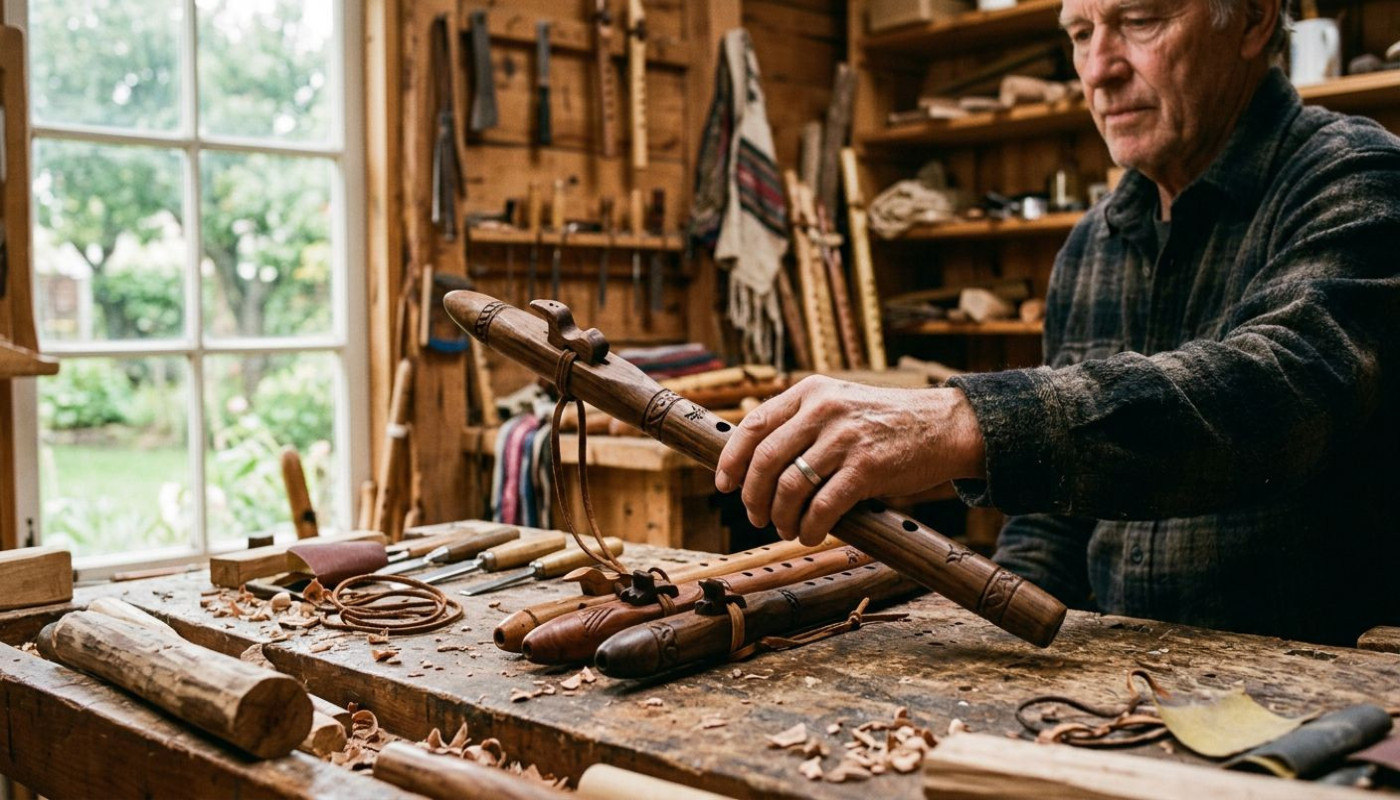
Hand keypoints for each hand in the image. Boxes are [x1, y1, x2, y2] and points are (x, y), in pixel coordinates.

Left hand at [714, 376, 986, 544]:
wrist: (944, 424)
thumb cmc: (887, 422)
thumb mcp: (839, 404)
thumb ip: (802, 423)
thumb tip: (756, 463)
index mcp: (810, 392)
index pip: (753, 425)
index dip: (732, 460)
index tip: (724, 484)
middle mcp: (822, 410)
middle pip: (764, 460)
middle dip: (752, 496)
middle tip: (755, 517)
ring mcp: (844, 438)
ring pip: (789, 486)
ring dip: (781, 517)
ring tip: (787, 529)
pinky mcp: (866, 467)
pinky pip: (822, 506)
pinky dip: (810, 527)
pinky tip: (812, 534)